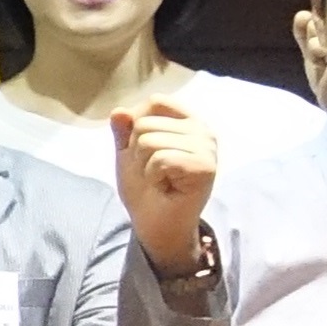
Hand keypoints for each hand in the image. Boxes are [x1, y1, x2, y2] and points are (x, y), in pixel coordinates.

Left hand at [110, 93, 220, 267]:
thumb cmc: (146, 186)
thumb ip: (123, 130)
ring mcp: (207, 148)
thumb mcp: (128, 153)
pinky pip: (160, 159)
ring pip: (149, 140)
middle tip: (154, 171)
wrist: (154, 223)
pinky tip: (165, 186)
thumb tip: (118, 111)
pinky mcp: (205, 166)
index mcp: (188, 121)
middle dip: (137, 151)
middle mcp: (203, 129)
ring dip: (145, 165)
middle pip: (145, 123)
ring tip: (160, 178)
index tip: (144, 151)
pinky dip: (153, 176)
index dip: (136, 124)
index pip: (156, 101)